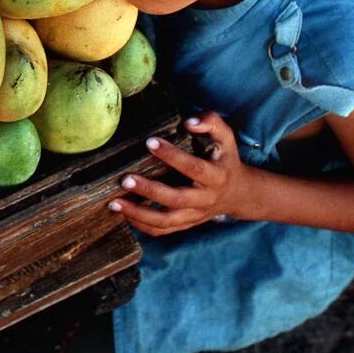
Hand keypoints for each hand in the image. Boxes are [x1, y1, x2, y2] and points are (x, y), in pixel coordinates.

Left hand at [107, 112, 251, 236]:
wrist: (238, 194)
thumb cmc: (225, 160)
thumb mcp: (226, 138)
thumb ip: (212, 123)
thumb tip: (189, 121)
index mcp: (216, 176)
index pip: (194, 168)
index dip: (173, 156)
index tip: (150, 142)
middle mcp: (205, 199)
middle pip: (176, 199)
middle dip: (149, 191)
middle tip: (125, 179)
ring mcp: (195, 215)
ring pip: (166, 221)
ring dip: (138, 214)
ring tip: (114, 203)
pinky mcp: (186, 224)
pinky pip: (163, 231)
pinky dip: (142, 226)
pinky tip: (124, 214)